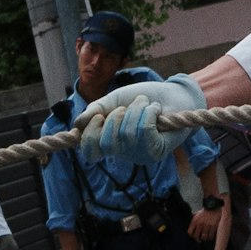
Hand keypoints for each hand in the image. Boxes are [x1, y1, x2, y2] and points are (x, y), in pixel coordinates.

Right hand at [76, 75, 205, 166]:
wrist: (172, 94)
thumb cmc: (142, 98)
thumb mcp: (114, 100)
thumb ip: (96, 110)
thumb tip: (78, 123)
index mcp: (110, 142)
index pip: (90, 153)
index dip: (90, 136)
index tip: (99, 116)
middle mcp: (122, 153)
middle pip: (107, 143)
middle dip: (116, 117)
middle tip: (128, 107)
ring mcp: (139, 155)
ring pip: (128, 133)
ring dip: (137, 110)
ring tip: (146, 104)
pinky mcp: (156, 152)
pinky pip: (145, 131)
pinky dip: (150, 113)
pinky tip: (156, 111)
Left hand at [186, 206, 222, 245]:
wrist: (214, 206)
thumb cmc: (205, 210)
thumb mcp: (197, 213)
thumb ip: (193, 219)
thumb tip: (190, 222)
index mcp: (195, 221)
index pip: (190, 232)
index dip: (191, 236)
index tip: (194, 236)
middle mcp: (200, 224)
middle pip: (196, 236)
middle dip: (197, 239)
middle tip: (199, 240)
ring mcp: (207, 225)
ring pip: (204, 237)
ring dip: (204, 239)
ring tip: (205, 238)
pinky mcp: (213, 226)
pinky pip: (210, 236)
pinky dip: (210, 238)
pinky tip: (210, 237)